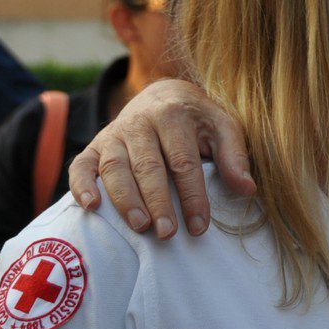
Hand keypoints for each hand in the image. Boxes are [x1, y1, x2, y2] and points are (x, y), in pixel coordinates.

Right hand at [67, 78, 253, 237]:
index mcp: (173, 115)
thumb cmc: (198, 120)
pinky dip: (82, 185)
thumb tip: (246, 189)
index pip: (184, 161)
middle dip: (158, 202)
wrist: (163, 95)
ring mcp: (113, 134)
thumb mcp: (223, 127)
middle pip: (148, 166)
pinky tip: (91, 207)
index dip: (192, 196)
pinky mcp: (94, 146)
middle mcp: (139, 122)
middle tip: (168, 233)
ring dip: (126, 200)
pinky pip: (81, 165)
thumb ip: (234, 156)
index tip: (199, 227)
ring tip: (140, 227)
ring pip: (115, 168)